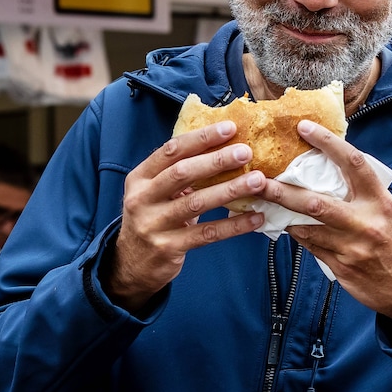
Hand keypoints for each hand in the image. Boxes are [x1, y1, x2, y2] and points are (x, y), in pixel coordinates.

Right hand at [107, 121, 266, 311]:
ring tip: (258, 181)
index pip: (171, 150)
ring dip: (230, 190)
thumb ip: (181, 171)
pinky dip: (234, 225)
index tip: (230, 128)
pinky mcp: (168, 248)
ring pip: (196, 203)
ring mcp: (153, 224)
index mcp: (140, 177)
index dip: (201, 138)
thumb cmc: (155, 217)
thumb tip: (226, 145)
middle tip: (246, 152)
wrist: (132, 263)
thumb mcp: (156, 191)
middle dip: (216, 161)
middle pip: (182, 173)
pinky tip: (256, 218)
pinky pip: (207, 234)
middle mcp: (142, 198)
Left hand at [260, 120, 391, 344]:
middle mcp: (366, 223)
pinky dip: (298, 234)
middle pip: (315, 202)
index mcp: (381, 202)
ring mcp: (351, 248)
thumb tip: (333, 174)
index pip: (353, 164)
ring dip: (284, 215)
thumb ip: (365, 196)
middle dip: (282, 191)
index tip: (305, 128)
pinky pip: (311, 247)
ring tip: (265, 203)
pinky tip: (288, 226)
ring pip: (306, 228)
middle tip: (259, 180)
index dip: (328, 143)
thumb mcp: (391, 213)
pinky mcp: (341, 268)